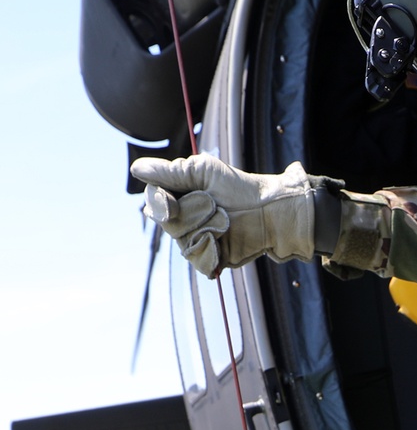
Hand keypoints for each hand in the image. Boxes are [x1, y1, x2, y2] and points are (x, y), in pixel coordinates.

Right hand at [129, 154, 319, 276]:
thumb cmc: (237, 188)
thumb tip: (136, 170)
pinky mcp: (209, 258)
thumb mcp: (202, 172)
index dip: (160, 202)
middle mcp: (183, 218)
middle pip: (166, 223)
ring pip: (182, 241)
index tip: (173, 202)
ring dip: (204, 229)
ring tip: (224, 220)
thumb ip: (170, 172)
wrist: (268, 212)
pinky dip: (210, 249)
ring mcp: (195, 239)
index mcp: (178, 195)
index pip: (153, 199)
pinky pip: (198, 259)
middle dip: (190, 214)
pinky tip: (224, 240)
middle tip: (214, 206)